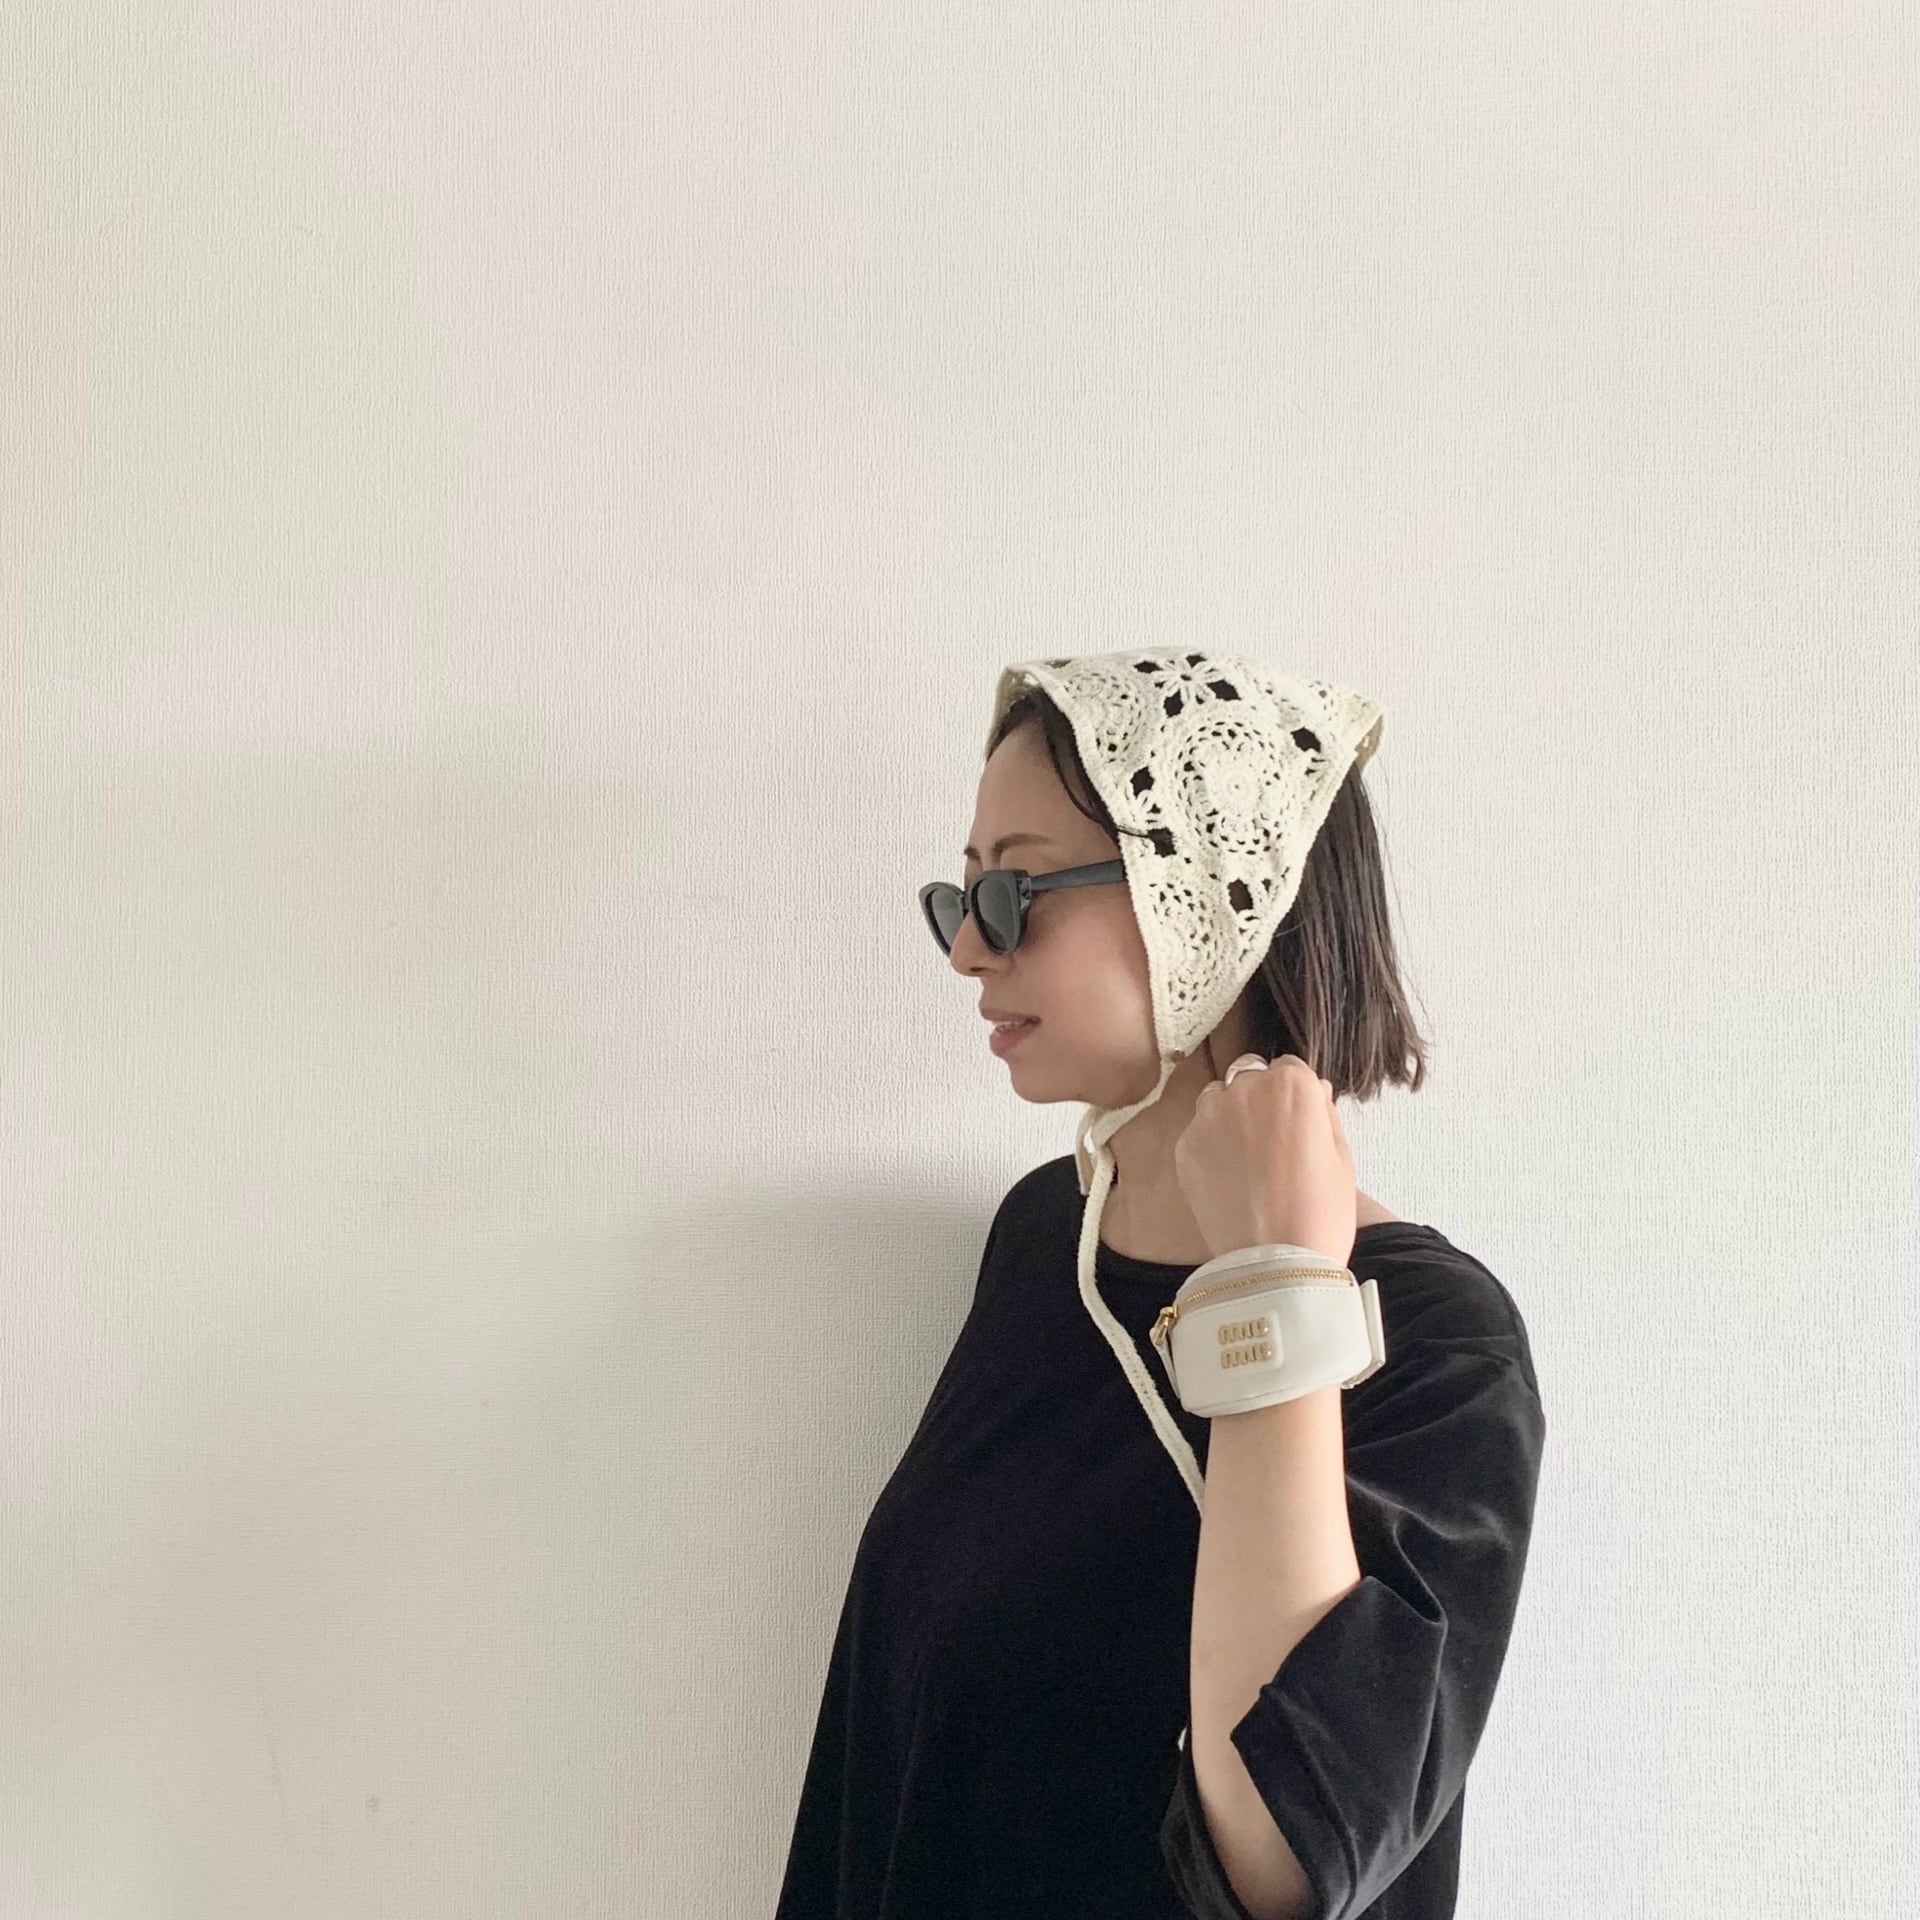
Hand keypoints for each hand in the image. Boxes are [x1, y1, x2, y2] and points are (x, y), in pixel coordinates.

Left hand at [1172, 1053, 1357, 1269]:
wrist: (1276, 1264)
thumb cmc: (1320, 1214)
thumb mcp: (1342, 1159)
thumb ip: (1326, 1114)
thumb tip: (1317, 1090)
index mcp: (1292, 1085)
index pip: (1290, 1069)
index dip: (1295, 1098)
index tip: (1297, 1123)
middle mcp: (1246, 1089)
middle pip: (1251, 1080)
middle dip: (1261, 1102)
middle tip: (1272, 1145)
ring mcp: (1210, 1116)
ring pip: (1219, 1099)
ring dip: (1231, 1116)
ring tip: (1246, 1160)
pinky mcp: (1186, 1146)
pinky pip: (1198, 1132)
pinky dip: (1210, 1146)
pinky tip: (1228, 1178)